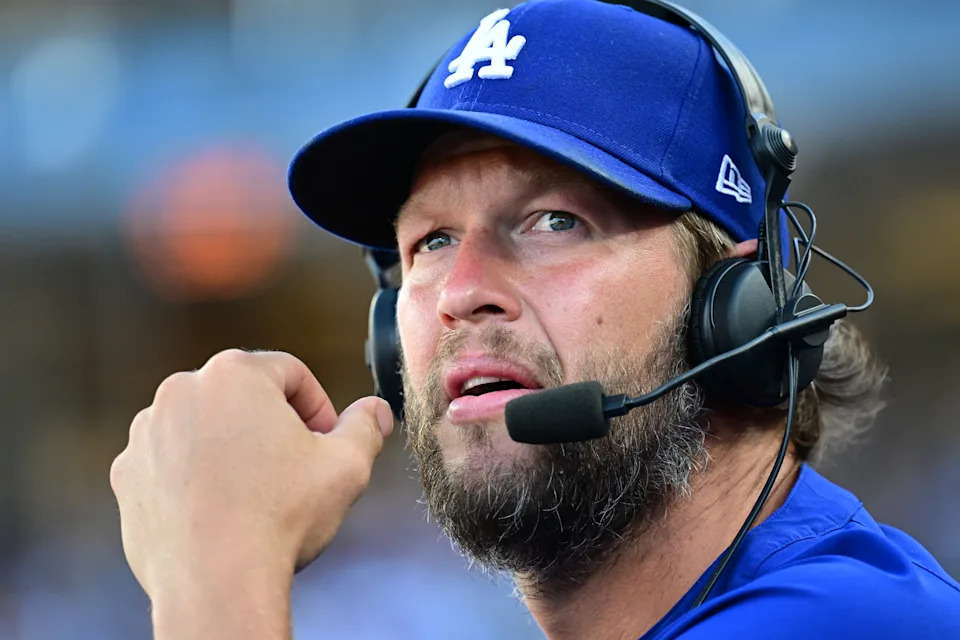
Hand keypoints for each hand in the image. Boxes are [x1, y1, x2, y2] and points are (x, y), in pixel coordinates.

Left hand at [110, 349, 392, 603]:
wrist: (215, 584)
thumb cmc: (281, 518)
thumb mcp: (347, 465)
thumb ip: (365, 426)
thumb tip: (377, 410)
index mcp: (235, 374)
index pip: (291, 373)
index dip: (318, 407)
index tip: (325, 443)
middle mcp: (181, 391)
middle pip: (243, 397)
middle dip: (271, 426)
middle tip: (293, 469)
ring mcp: (147, 433)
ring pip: (204, 427)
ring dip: (230, 448)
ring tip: (254, 493)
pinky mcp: (126, 474)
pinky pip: (170, 462)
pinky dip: (193, 477)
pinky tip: (219, 510)